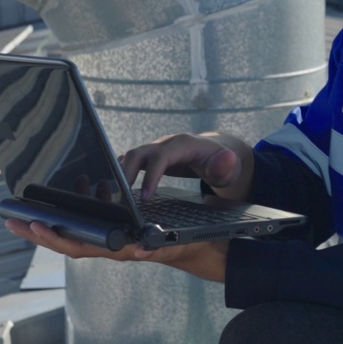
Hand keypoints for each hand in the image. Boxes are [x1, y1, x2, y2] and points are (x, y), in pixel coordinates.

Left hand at [4, 219, 229, 281]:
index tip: (36, 224)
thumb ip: (162, 245)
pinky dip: (78, 206)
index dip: (57, 237)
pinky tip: (77, 188)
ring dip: (50, 220)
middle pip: (66, 241)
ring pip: (74, 231)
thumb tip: (144, 248)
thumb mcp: (179, 242)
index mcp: (121, 248)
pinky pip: (90, 220)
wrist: (201, 247)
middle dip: (38, 231)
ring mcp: (111, 238)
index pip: (81, 246)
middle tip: (10, 219)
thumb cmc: (190, 243)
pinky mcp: (116, 230)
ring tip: (28, 207)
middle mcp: (111, 245)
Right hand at [119, 131, 252, 201]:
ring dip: (120, 174)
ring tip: (112, 198)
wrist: (218, 152)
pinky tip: (115, 191)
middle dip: (126, 173)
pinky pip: (132, 163)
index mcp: (183, 145)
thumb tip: (226, 159)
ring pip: (131, 157)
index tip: (145, 197)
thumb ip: (226, 166)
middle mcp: (166, 144)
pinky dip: (122, 174)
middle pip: (139, 153)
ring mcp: (157, 150)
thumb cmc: (222, 163)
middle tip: (120, 199)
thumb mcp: (229, 167)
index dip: (151, 175)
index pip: (161, 156)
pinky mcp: (152, 158)